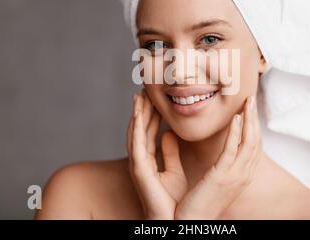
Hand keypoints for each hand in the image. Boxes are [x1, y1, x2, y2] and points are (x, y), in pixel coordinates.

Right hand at [127, 90, 187, 219]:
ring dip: (136, 112)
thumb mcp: (174, 170)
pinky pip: (136, 142)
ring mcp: (137, 163)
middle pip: (139, 128)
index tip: (153, 96)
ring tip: (140, 94)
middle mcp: (140, 159)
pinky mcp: (138, 168)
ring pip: (135, 131)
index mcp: (149, 159)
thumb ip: (170, 152)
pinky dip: (136, 126)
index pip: (148, 130)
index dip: (149, 113)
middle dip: (141, 108)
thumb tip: (169, 133)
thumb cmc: (173, 199)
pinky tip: (137, 112)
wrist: (172, 220)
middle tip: (144, 88)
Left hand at [174, 95, 261, 219]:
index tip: (249, 108)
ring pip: (249, 142)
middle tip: (251, 97)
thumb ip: (220, 165)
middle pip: (256, 140)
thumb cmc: (200, 203)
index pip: (253, 145)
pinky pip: (233, 150)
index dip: (253, 125)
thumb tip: (221, 152)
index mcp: (242, 175)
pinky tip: (237, 117)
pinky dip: (237, 132)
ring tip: (248, 100)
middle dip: (255, 118)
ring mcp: (236, 176)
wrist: (194, 224)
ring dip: (249, 119)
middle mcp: (244, 174)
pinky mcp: (223, 177)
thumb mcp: (216, 181)